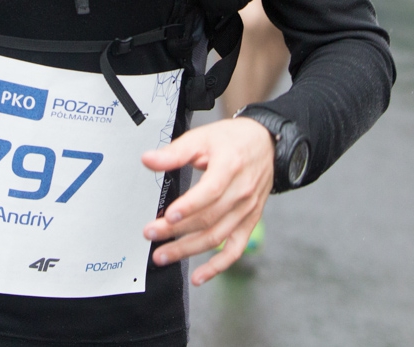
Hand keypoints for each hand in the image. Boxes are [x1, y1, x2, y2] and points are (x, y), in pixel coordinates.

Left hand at [140, 117, 273, 285]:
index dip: (189, 206)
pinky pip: (235, 249)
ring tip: (162, 255)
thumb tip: (148, 160)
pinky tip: (198, 276)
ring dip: (188, 250)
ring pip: (217, 237)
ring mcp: (247, 210)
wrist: (265, 144)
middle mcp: (242, 191)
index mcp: (230, 166)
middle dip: (176, 231)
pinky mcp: (249, 222)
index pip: (210, 192)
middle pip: (208, 218)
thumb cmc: (232, 140)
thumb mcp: (203, 137)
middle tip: (150, 234)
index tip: (168, 216)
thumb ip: (175, 152)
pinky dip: (218, 266)